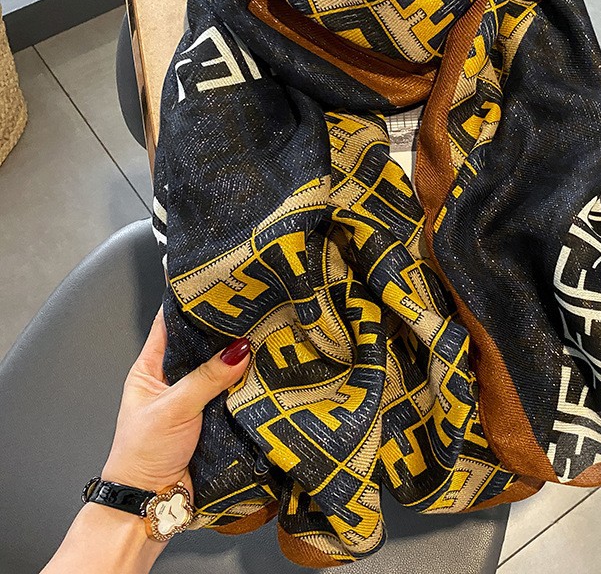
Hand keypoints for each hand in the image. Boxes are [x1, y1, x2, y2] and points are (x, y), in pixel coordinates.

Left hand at [102, 308, 250, 496]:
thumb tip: (242, 349)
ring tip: (267, 332)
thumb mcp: (173, 408)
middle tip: (253, 307)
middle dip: (225, 331)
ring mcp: (195, 399)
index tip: (217, 284)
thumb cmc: (143, 454)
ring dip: (240, 359)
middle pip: (202, 346)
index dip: (190, 303)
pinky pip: (234, 394)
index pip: (170, 324)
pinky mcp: (214, 419)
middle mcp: (174, 379)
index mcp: (150, 368)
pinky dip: (248, 385)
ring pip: (222, 370)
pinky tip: (268, 370)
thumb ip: (207, 377)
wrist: (150, 505)